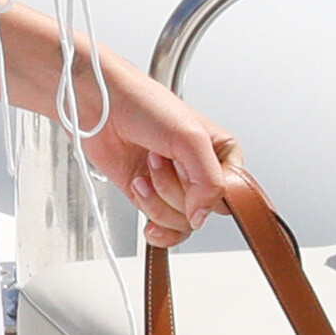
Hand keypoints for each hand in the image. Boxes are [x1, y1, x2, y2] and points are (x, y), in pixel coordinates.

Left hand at [78, 67, 237, 249]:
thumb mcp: (189, 137)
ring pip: (183, 222)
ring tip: (146, 167)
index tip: (189, 173)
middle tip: (162, 157)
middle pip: (205, 211)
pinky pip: (165, 229)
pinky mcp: (151, 198)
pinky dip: (154, 224)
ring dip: (158, 199)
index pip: (232, 193)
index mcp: (222, 153)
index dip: (209, 190)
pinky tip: (143, 200)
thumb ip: (208, 180)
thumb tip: (202, 216)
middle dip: (177, 190)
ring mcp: (175, 187)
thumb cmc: (144, 105)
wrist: (102, 106)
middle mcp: (201, 172)